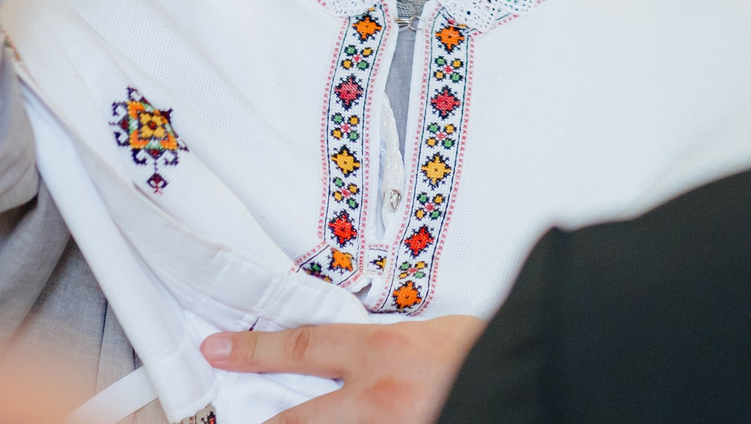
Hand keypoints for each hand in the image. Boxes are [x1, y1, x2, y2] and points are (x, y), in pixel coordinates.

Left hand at [201, 317, 486, 423]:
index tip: (216, 350)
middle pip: (298, 421)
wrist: (534, 378)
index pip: (302, 348)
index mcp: (385, 354)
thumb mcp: (435, 334)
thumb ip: (388, 345)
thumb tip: (350, 354)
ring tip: (282, 421)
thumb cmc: (492, 352)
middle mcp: (380, 401)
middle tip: (229, 417)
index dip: (253, 351)